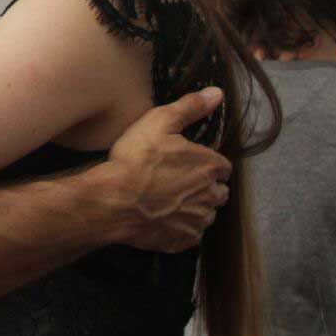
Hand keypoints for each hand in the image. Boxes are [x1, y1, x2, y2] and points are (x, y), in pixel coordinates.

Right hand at [102, 87, 231, 252]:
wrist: (113, 201)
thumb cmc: (136, 159)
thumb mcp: (159, 122)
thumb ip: (190, 107)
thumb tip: (217, 93)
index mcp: (209, 167)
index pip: (222, 166)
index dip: (206, 163)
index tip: (189, 162)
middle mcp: (210, 196)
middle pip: (218, 193)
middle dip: (205, 188)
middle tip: (178, 181)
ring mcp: (196, 222)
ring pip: (205, 215)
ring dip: (195, 209)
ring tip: (169, 201)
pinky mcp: (181, 242)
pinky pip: (189, 236)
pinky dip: (180, 229)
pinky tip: (161, 219)